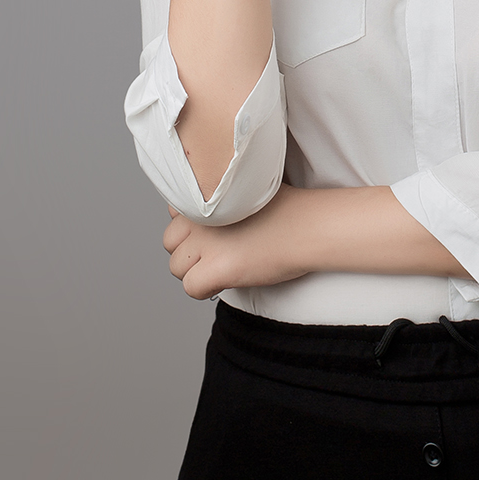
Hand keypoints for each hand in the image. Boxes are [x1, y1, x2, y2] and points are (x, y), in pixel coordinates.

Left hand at [162, 187, 310, 298]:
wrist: (308, 226)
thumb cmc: (286, 210)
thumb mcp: (246, 190)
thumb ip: (218, 198)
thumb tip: (199, 215)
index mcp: (206, 194)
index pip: (173, 215)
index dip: (192, 228)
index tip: (214, 231)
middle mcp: (200, 216)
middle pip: (170, 243)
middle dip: (190, 251)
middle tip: (221, 251)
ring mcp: (205, 242)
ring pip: (176, 268)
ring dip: (196, 271)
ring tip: (226, 264)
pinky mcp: (216, 268)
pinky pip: (191, 288)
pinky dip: (206, 289)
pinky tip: (227, 280)